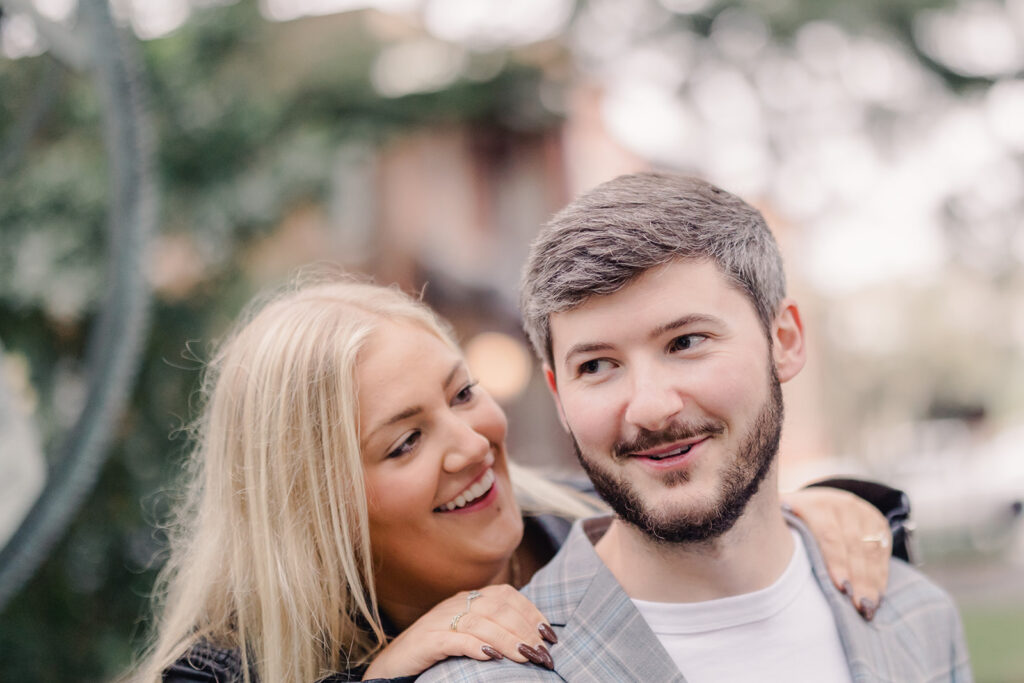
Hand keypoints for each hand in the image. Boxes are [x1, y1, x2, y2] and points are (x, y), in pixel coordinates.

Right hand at [361, 584, 556, 678]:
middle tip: (543, 653)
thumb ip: (494, 629)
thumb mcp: (468, 634)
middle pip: (497, 608)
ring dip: (508, 640)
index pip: (507, 595)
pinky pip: (454, 639)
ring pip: (481, 623)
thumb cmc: (436, 652)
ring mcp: (440, 621)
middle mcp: (455, 604)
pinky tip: (491, 657)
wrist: (393, 665)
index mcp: (468, 599)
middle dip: (525, 629)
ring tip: (527, 657)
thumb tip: (532, 640)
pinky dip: (475, 646)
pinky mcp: (426, 641)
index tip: (550, 636)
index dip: (531, 613)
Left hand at [782, 487, 891, 620]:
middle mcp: (843, 506)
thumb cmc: (793, 518)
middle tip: (858, 607)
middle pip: (854, 546)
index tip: (840, 587)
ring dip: (872, 582)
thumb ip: (777, 533)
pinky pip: (883, 553)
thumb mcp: (783, 517)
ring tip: (867, 609)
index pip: (829, 535)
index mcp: (816, 505)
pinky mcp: (879, 522)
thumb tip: (758, 559)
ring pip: (872, 551)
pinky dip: (880, 577)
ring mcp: (863, 513)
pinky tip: (877, 598)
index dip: (836, 562)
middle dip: (858, 579)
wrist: (822, 498)